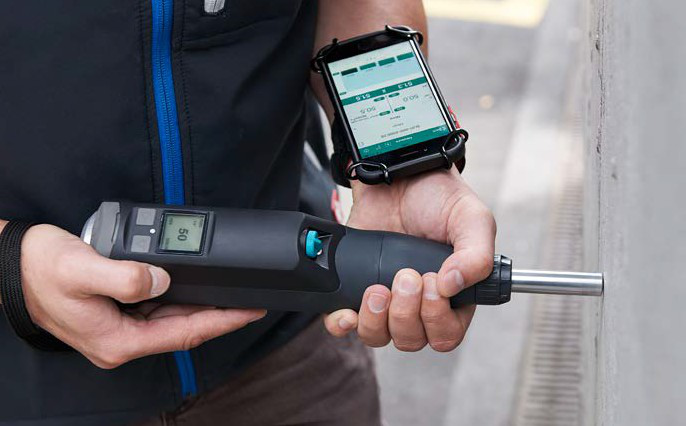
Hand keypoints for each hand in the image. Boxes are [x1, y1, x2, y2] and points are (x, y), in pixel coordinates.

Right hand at [20, 225, 264, 367]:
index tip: (250, 311)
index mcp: (118, 340)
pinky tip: (193, 286)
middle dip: (218, 315)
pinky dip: (180, 299)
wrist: (11, 266)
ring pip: (172, 320)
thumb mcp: (82, 270)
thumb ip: (126, 277)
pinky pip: (159, 309)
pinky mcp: (117, 314)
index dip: (222, 322)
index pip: (184, 333)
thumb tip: (162, 280)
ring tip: (229, 294)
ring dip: (201, 307)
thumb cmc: (39, 270)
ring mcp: (120, 328)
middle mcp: (122, 340)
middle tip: (249, 300)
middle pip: (183, 329)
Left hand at [324, 168, 495, 351]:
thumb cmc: (439, 197)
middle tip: (405, 275)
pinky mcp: (355, 286)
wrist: (398, 174)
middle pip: (410, 339)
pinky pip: (345, 324)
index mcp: (452, 295)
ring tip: (377, 288)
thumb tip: (452, 286)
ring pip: (378, 336)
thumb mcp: (471, 219)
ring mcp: (385, 296)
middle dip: (406, 313)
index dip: (437, 319)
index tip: (431, 284)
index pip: (446, 334)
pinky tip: (346, 312)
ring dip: (376, 320)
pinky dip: (343, 324)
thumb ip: (477, 255)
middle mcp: (418, 303)